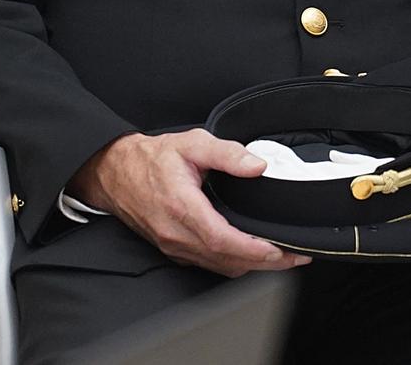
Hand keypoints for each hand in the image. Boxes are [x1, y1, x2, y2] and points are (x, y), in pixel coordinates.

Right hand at [70, 130, 310, 277]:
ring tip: (281, 258)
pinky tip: (250, 255)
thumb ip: (227, 153)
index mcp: (182, 207)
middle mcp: (176, 234)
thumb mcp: (192, 143)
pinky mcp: (174, 250)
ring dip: (252, 267)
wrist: (115, 172)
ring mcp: (174, 246)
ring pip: (219, 267)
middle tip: (296, 258)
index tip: (281, 250)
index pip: (223, 240)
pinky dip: (234, 264)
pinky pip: (209, 264)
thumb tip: (257, 166)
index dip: (254, 250)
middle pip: (227, 260)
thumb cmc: (150, 159)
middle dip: (265, 263)